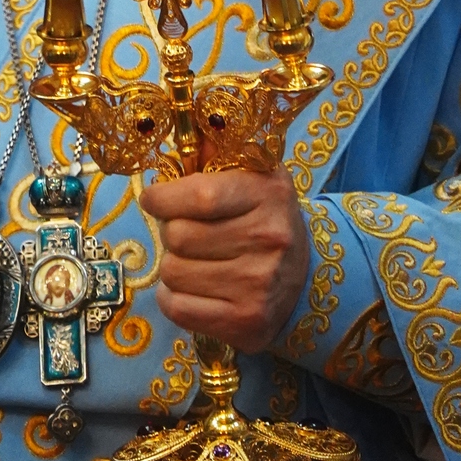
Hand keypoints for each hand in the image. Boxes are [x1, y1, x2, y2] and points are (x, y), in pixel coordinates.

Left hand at [140, 168, 308, 352]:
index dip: (163, 198)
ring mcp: (258, 287)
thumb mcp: (252, 176)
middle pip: (178, 235)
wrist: (306, 279)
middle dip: (171, 232)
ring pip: (172, 273)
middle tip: (187, 233)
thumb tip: (176, 137)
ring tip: (195, 262)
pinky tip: (193, 289)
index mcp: (268, 194)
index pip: (198, 195)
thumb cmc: (265, 219)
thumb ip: (214, 155)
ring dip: (173, 266)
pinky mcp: (247, 324)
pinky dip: (173, 298)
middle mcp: (268, 241)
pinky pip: (177, 308)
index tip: (154, 200)